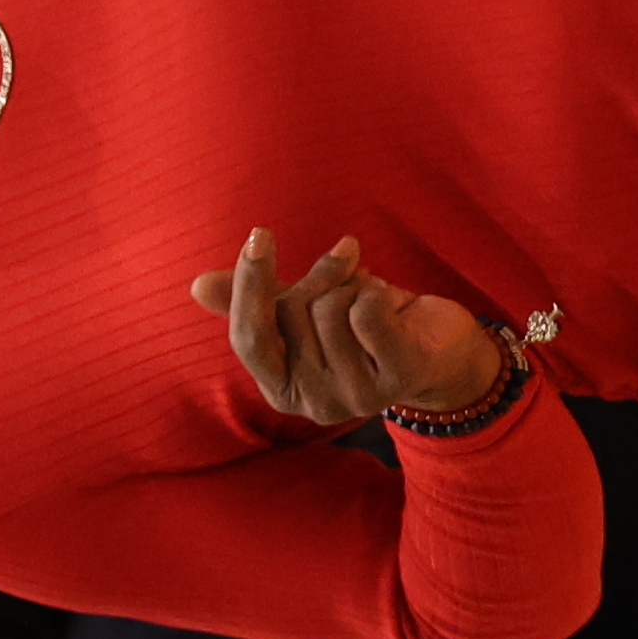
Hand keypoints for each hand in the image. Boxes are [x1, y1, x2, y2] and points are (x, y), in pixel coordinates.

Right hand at [188, 229, 511, 428]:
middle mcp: (315, 403)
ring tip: (374, 300)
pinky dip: (377, 290)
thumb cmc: (365, 325)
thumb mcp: (304, 310)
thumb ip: (255, 300)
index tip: (261, 235)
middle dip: (321, 279)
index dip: (249, 285)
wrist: (440, 346)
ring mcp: (358, 397)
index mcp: (282, 389)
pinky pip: (367, 314)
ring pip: (332, 308)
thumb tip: (197, 286)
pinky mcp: (398, 378)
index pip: (248, 338)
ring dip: (355, 286)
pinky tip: (392, 302)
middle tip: (349, 276)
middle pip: (294, 312)